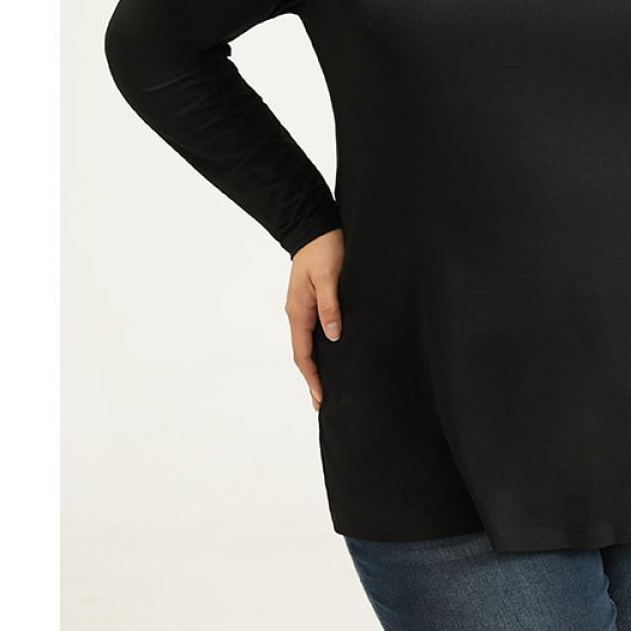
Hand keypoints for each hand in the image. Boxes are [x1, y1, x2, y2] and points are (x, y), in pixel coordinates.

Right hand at [286, 228, 344, 410]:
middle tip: (323, 403)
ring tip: (326, 386)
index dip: (312, 377)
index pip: (302, 353)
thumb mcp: (329, 276)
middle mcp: (297, 312)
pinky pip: (312, 332)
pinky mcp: (311, 301)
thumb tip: (334, 336)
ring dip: (315, 365)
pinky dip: (319, 349)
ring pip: (307, 344)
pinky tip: (330, 354)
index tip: (321, 397)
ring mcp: (302, 307)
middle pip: (302, 354)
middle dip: (312, 378)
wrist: (315, 226)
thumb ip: (330, 305)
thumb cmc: (324, 248)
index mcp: (298, 310)